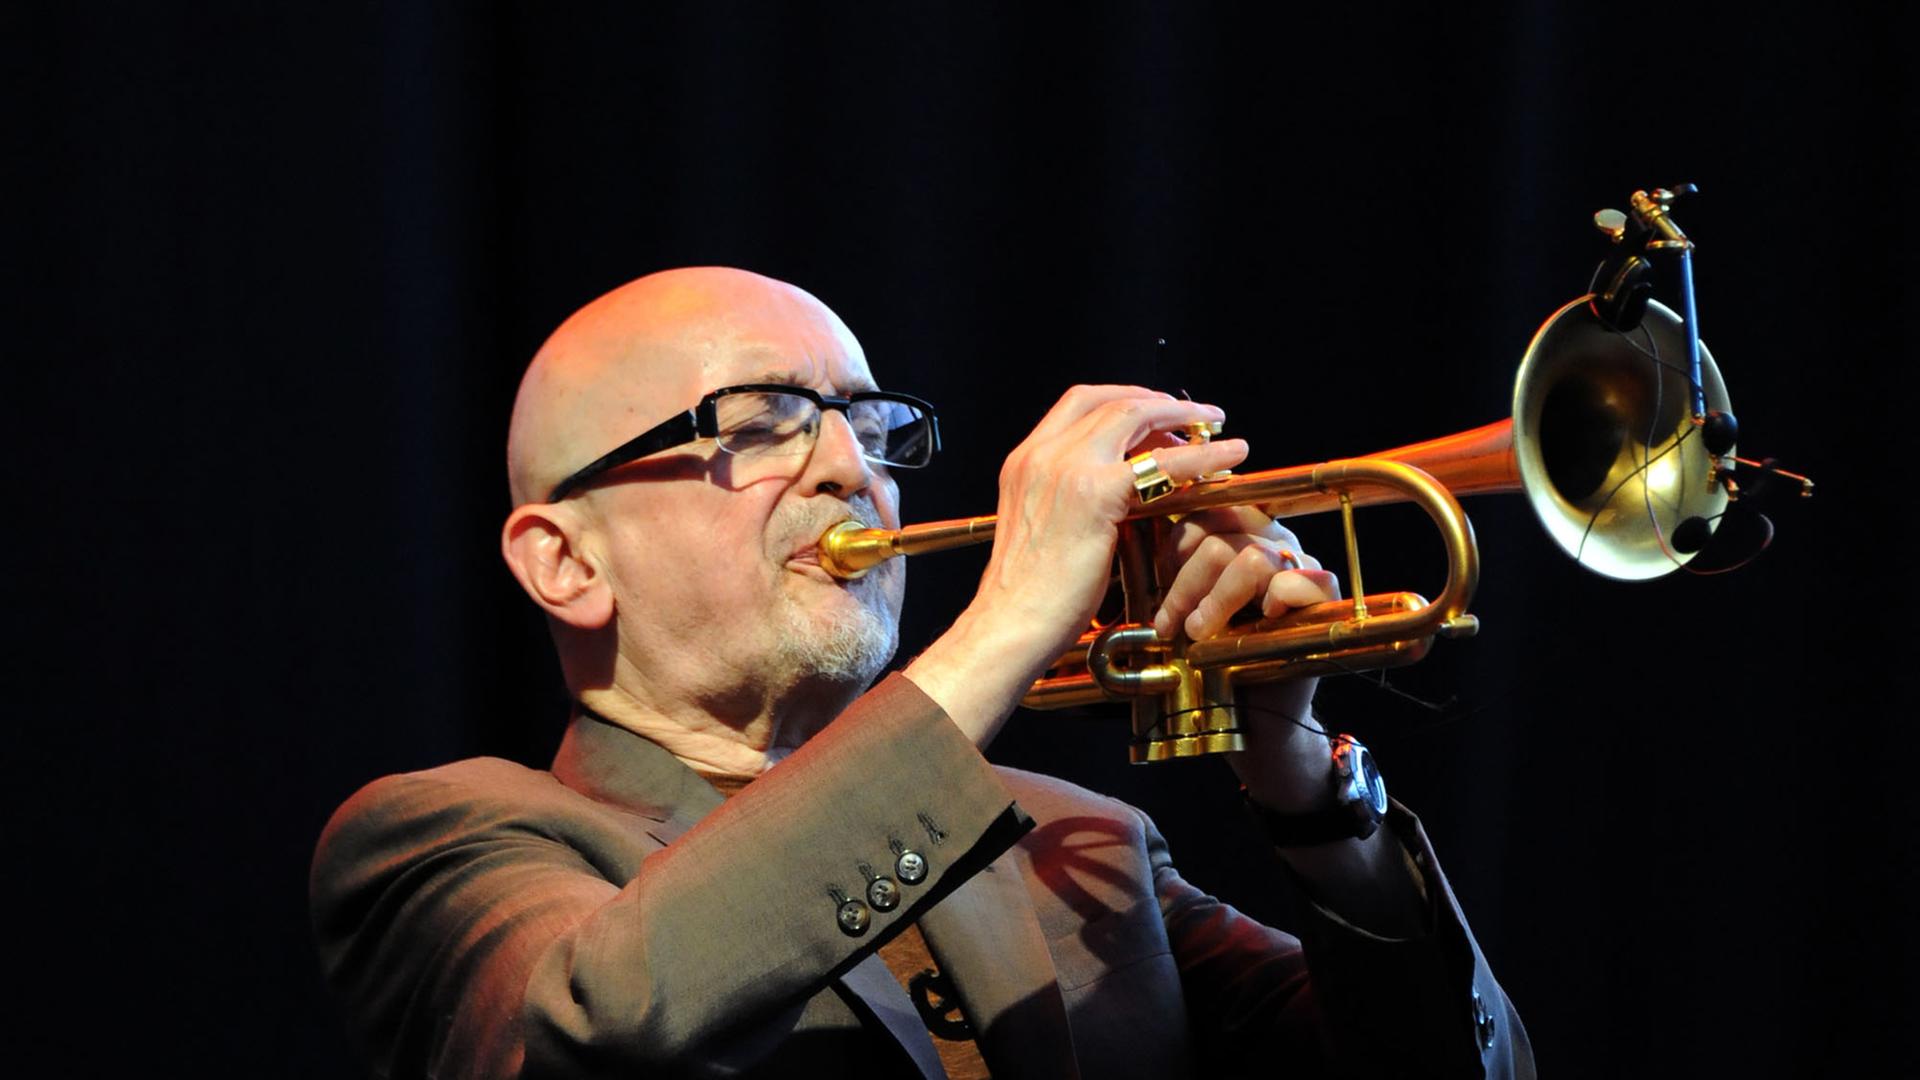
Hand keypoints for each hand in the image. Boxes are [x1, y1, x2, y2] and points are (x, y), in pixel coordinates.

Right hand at [906, 386, 1246, 746]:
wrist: (1009, 623)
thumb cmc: (1028, 595)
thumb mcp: (1044, 529)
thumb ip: (1072, 503)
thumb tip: (1121, 500)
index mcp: (1025, 460)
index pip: (1080, 403)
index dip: (1126, 398)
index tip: (1158, 410)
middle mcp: (1041, 454)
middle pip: (1111, 402)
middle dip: (1161, 402)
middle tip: (1196, 417)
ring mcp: (1064, 468)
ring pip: (1136, 417)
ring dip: (1184, 416)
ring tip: (1217, 427)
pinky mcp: (1094, 494)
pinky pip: (1161, 464)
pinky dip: (1202, 457)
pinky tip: (1230, 458)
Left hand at [1151, 508, 1343, 811]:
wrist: (1249, 715)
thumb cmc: (1211, 657)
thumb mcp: (1183, 607)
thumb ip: (1172, 571)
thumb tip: (1132, 538)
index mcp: (1238, 533)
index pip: (1206, 511)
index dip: (1175, 545)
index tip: (1156, 585)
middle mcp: (1271, 542)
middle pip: (1222, 535)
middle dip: (1186, 582)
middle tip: (1170, 622)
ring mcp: (1300, 566)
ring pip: (1251, 559)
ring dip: (1217, 599)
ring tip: (1199, 632)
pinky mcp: (1323, 597)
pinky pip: (1295, 582)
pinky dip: (1272, 599)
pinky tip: (1258, 621)